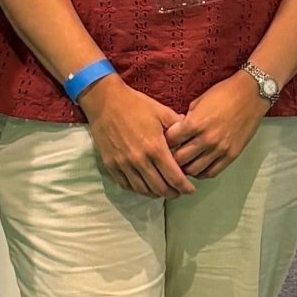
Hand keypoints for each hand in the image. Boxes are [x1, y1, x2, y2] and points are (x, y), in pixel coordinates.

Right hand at [83, 76, 193, 197]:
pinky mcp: (110, 165)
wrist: (106, 101)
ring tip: (163, 191)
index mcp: (155, 147)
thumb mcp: (162, 112)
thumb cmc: (136, 105)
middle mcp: (139, 160)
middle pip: (159, 188)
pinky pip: (126, 185)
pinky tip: (145, 186)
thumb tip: (190, 137)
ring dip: (156, 194)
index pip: (174, 177)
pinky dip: (138, 190)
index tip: (191, 189)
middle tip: (179, 192)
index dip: (185, 187)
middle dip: (173, 193)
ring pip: (143, 190)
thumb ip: (179, 127)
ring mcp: (123, 164)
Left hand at [166, 73, 266, 181]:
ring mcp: (219, 149)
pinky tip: (199, 167)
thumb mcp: (199, 102)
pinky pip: (211, 172)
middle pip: (178, 159)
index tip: (164, 142)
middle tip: (170, 156)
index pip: (169, 141)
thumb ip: (187, 119)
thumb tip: (178, 131)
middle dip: (171, 158)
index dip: (164, 142)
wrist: (251, 94)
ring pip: (193, 170)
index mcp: (194, 123)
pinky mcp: (231, 155)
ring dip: (186, 168)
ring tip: (184, 164)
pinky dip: (202, 173)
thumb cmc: (225, 93)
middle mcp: (206, 139)